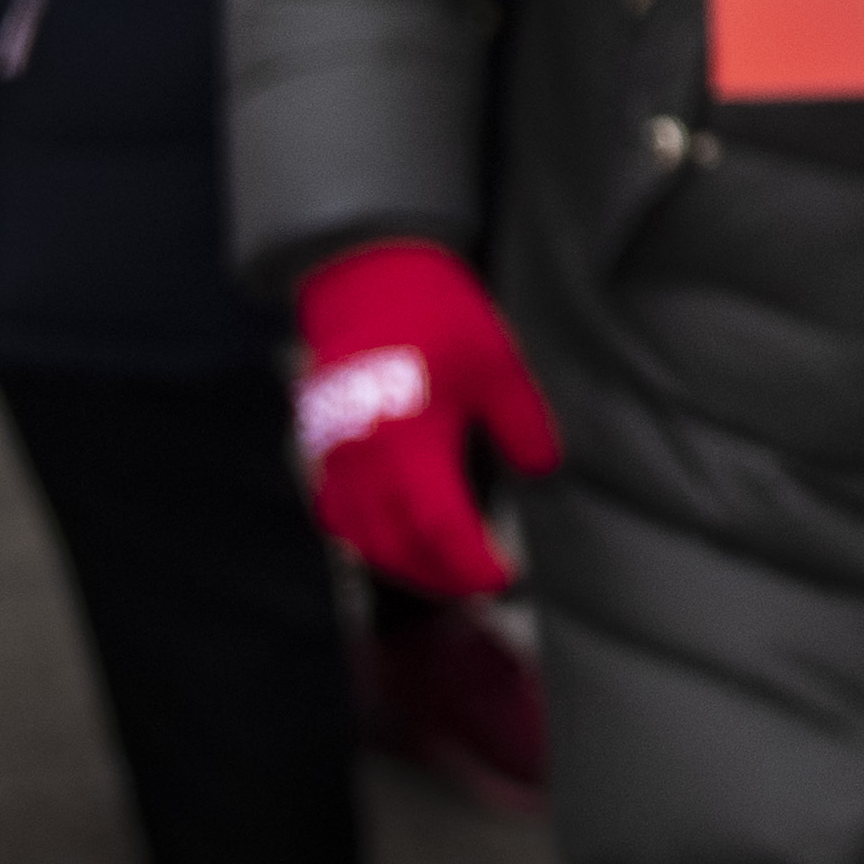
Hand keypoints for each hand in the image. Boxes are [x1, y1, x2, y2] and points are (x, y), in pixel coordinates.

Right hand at [290, 240, 556, 603]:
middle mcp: (361, 459)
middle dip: (441, 577)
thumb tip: (543, 471)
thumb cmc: (436, 315)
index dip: (471, 563)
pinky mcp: (320, 449)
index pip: (438, 527)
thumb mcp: (497, 362)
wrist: (368, 277)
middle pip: (396, 547)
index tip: (503, 577)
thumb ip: (522, 424)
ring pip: (361, 538)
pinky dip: (367, 540)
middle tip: (483, 586)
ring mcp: (334, 458)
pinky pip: (337, 515)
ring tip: (448, 575)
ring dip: (404, 566)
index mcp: (407, 441)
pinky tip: (398, 544)